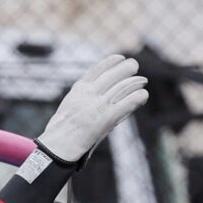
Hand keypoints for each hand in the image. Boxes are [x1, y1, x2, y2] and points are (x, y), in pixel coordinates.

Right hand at [34, 53, 148, 165]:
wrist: (59, 145)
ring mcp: (99, 105)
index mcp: (79, 89)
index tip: (120, 57)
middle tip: (134, 65)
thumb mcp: (69, 105)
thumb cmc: (62, 130)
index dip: (111, 62)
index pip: (98, 69)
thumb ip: (82, 97)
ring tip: (143, 81)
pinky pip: (127, 103)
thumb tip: (97, 94)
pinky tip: (143, 95)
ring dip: (135, 82)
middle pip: (112, 75)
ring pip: (122, 87)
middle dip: (126, 68)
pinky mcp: (107, 117)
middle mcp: (89, 93)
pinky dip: (137, 97)